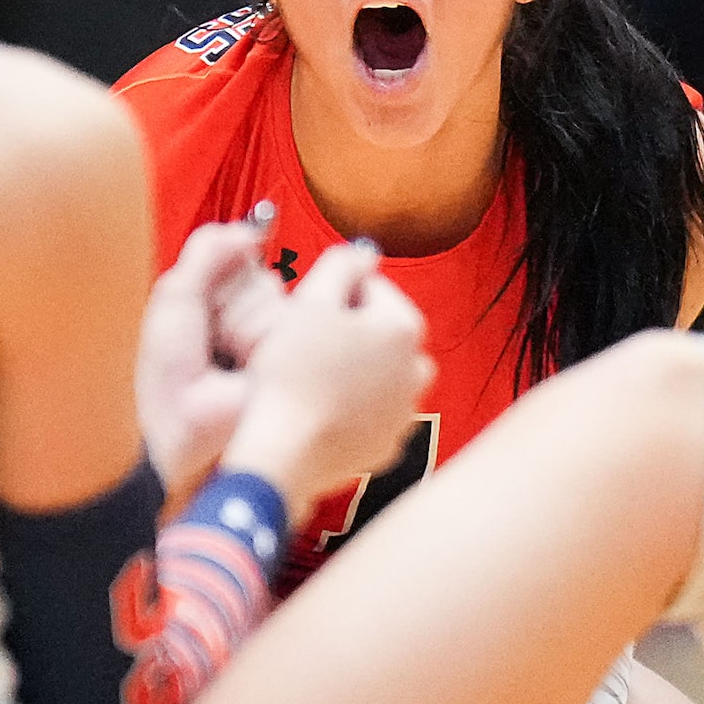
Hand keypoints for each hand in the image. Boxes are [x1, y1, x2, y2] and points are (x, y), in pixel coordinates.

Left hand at [134, 219, 281, 502]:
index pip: (243, 258)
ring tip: (225, 359)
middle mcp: (261, 320)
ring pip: (270, 293)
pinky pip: (283, 317)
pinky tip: (245, 369)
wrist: (177, 427)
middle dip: (225, 302)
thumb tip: (249, 229)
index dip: (219, 277)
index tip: (201, 316)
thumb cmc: (171, 376)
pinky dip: (254, 339)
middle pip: (258, 273)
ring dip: (237, 323)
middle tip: (211, 342)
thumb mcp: (175, 296)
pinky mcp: (301, 356)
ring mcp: (282, 340)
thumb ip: (208, 250)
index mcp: (232, 304)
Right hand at [219, 241, 432, 509]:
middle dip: (350, 332)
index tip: (306, 311)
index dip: (334, 293)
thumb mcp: (312, 300)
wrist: (286, 449)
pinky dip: (352, 409)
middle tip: (307, 345)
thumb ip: (342, 264)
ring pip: (378, 375)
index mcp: (403, 328)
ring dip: (353, 370)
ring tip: (312, 379)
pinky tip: (320, 410)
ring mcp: (405, 412)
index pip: (373, 288)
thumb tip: (364, 253)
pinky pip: (371, 414)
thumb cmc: (293, 371)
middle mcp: (417, 370)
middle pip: (380, 333)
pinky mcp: (388, 446)